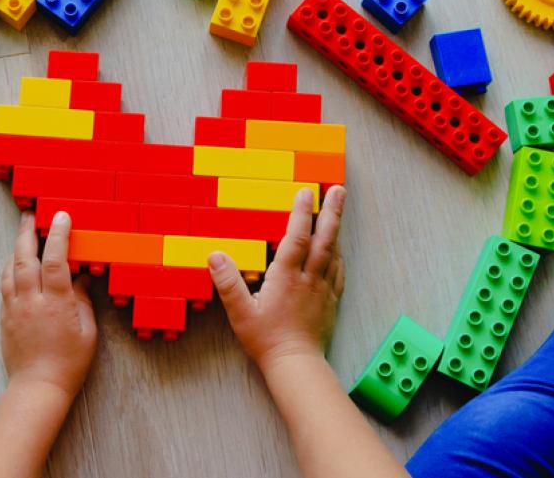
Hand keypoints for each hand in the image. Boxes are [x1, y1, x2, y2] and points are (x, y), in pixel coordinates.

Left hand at [0, 212, 96, 396]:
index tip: (61, 216)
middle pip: (25, 257)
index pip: (55, 260)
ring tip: (23, 235)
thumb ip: (83, 300)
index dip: (58, 235)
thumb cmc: (69, 363)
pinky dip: (9, 268)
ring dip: (16, 248)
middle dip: (27, 232)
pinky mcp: (5, 317)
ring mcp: (15, 308)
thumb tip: (81, 278)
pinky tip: (15, 263)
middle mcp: (32, 301)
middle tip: (30, 215)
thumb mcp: (87, 331)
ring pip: (10, 269)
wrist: (38, 386)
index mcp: (56, 303)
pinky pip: (4, 285)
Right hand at [209, 186, 346, 370]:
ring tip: (338, 208)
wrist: (295, 364)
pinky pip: (338, 272)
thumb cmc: (266, 339)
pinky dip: (339, 255)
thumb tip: (215, 255)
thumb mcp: (240, 312)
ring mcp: (322, 290)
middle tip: (338, 189)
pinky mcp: (330, 302)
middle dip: (331, 211)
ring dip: (337, 228)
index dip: (301, 212)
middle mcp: (309, 278)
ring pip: (333, 252)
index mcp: (286, 276)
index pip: (297, 237)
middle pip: (324, 238)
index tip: (304, 192)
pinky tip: (338, 250)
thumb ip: (227, 282)